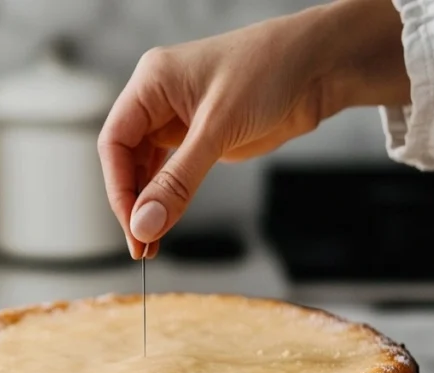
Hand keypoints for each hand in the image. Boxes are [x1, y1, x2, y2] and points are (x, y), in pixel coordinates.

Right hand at [98, 0, 409, 258]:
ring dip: (149, 205)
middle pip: (126, 158)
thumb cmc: (268, 72)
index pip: (115, 142)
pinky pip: (173, 171)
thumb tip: (145, 224)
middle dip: (132, 202)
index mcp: (152, 83)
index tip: (132, 227)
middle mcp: (159, 99)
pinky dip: (169, 197)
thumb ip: (179, 181)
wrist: (318, 68)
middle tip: (142, 244)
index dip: (118, 188)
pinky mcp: (202, 136)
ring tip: (151, 243)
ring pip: (147, 168)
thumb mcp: (218, 130)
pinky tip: (167, 220)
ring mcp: (180, 118)